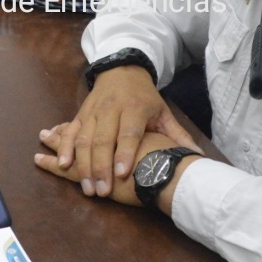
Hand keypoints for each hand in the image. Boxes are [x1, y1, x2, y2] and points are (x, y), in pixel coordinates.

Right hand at [42, 65, 195, 196]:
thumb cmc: (145, 97)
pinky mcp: (80, 114)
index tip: (122, 174)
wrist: (122, 69)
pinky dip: (65, 148)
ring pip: (84, 138)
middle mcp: (111, 109)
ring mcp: (93, 111)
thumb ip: (177, 135)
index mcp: (135, 108)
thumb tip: (198, 157)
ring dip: (83, 164)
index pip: (129, 133)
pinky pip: (71, 132)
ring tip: (87, 188)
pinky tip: (63, 165)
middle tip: (103, 192)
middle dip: (101, 167)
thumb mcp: (163, 112)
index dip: (124, 153)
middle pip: (103, 139)